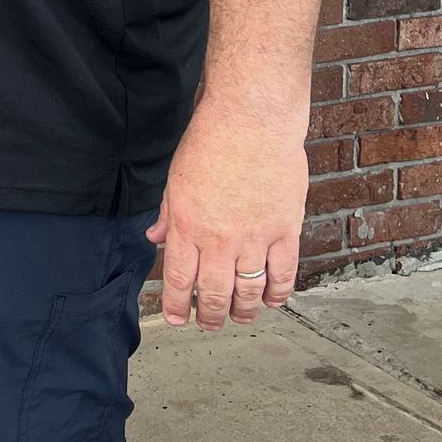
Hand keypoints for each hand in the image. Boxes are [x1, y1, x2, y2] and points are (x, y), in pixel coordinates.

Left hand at [147, 99, 308, 330]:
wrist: (252, 118)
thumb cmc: (210, 140)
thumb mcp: (176, 178)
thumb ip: (168, 214)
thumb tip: (156, 238)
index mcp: (187, 226)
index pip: (179, 281)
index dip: (177, 307)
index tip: (177, 319)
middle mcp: (219, 240)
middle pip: (214, 294)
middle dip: (210, 316)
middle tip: (209, 323)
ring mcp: (255, 238)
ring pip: (249, 292)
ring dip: (244, 311)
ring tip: (241, 317)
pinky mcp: (285, 230)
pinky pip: (283, 274)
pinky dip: (278, 293)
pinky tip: (272, 300)